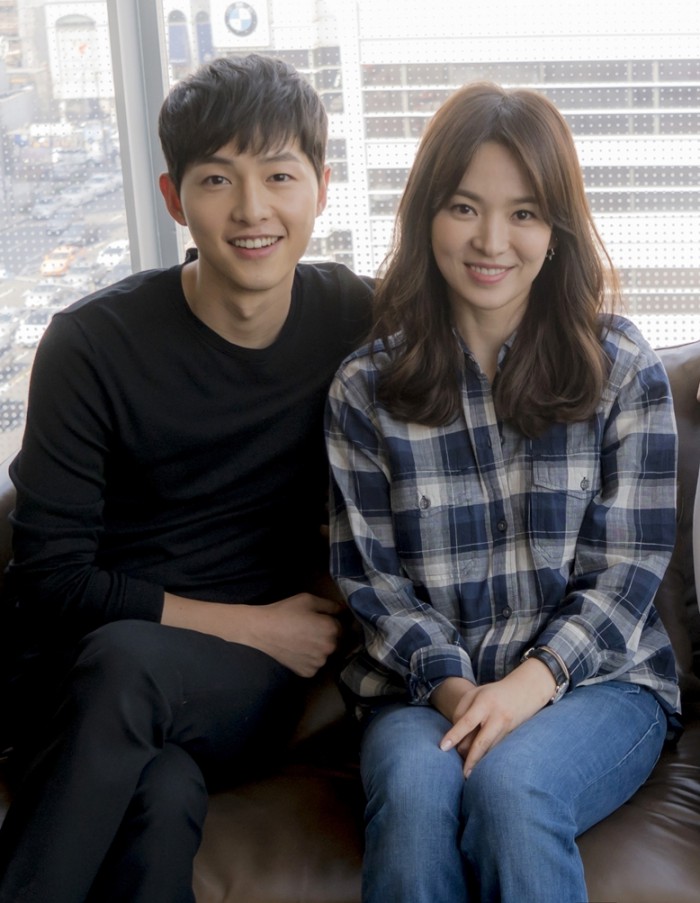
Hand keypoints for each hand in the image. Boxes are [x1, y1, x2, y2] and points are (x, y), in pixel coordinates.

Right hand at [244, 593, 343, 676]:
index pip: (341, 625)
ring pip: (324, 654)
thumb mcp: (309, 600)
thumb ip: (330, 605)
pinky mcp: (308, 673)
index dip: (329, 621)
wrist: (262, 631)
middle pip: (335, 641)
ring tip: (301, 640)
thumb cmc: (285, 612)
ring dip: (318, 648)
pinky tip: (297, 650)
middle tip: (308, 629)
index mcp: (331, 629)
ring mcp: (319, 662)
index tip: (317, 620)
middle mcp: (329, 648)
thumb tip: (344, 610)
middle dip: (326, 635)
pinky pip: (314, 664)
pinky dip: (309, 659)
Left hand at [433, 659, 555, 776]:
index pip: (467, 722)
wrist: (525, 691)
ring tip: (467, 773)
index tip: (443, 747)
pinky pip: (496, 749)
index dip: (454, 735)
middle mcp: (497, 717)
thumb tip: (456, 738)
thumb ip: (462, 712)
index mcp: (485, 703)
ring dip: (478, 761)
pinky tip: (480, 767)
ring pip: (490, 749)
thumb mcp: (475, 694)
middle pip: (482, 742)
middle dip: (471, 760)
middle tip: (462, 775)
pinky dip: (487, 758)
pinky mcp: (512, 736)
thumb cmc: (493, 693)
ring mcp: (506, 728)